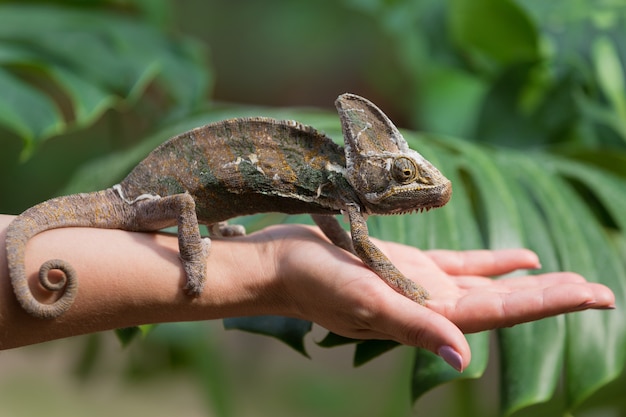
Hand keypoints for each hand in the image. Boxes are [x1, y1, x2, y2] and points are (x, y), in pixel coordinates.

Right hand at [257, 225, 614, 370]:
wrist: (281, 265)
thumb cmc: (314, 283)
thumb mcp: (363, 300)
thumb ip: (414, 327)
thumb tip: (464, 358)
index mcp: (426, 316)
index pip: (500, 312)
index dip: (548, 304)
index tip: (593, 295)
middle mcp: (431, 306)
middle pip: (504, 303)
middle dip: (552, 297)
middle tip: (601, 291)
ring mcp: (422, 286)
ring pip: (488, 286)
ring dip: (528, 284)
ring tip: (569, 279)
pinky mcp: (410, 267)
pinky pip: (462, 266)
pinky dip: (494, 263)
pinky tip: (521, 257)